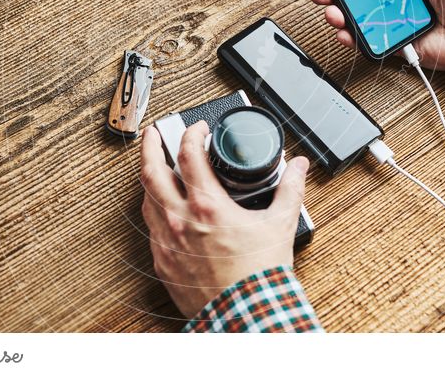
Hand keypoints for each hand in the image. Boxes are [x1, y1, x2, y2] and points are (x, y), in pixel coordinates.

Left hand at [139, 122, 308, 317]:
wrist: (246, 315)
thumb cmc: (260, 275)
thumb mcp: (281, 224)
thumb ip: (290, 189)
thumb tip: (298, 167)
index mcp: (207, 206)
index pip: (188, 154)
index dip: (191, 133)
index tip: (198, 129)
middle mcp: (180, 220)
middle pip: (151, 170)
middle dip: (150, 145)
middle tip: (152, 133)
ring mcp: (167, 242)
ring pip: (146, 199)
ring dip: (150, 178)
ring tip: (157, 167)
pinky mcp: (162, 262)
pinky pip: (150, 228)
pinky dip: (155, 210)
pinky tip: (163, 209)